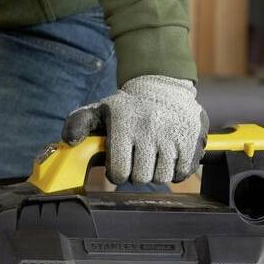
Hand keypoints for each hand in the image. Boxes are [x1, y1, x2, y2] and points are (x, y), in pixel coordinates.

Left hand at [61, 75, 208, 184]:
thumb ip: (78, 123)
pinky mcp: (193, 139)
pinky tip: (168, 159)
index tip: (118, 168)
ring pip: (162, 177)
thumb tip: (70, 141)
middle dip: (135, 175)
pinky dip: (175, 172)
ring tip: (151, 159)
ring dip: (155, 173)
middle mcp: (149, 130)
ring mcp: (173, 136)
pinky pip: (183, 172)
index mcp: (124, 125)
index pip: (119, 172)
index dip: (117, 174)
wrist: (163, 86)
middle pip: (141, 178)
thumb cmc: (127, 105)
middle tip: (135, 162)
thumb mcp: (99, 109)